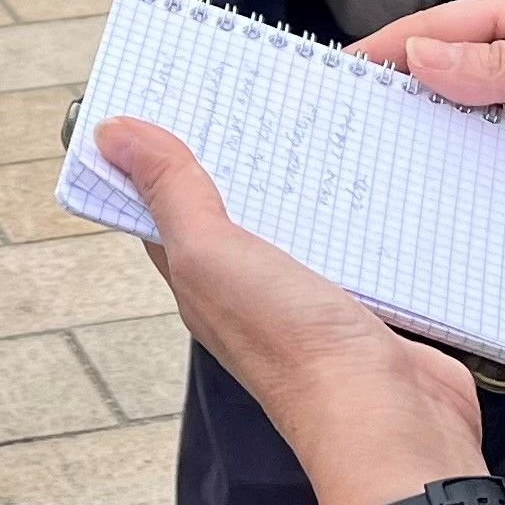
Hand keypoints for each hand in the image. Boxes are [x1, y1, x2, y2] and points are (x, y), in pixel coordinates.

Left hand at [95, 120, 490, 504]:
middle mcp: (251, 290)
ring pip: (297, 220)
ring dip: (300, 174)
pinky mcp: (366, 301)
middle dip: (238, 150)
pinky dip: (354, 206)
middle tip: (249, 84)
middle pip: (234, 207)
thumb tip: (113, 135)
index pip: (164, 207)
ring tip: (312, 109)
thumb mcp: (214, 255)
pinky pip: (354, 241)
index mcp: (201, 280)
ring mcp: (311, 296)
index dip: (157, 152)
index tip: (167, 91)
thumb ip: (172, 195)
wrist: (390, 420)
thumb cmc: (295, 350)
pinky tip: (370, 172)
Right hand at [359, 0, 504, 240]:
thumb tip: (427, 56)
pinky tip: (444, 203)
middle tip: (355, 125)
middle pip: (455, 77)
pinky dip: (473, 185)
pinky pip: (501, 173)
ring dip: (438, 147)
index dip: (399, 45)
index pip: (455, 26)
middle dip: (409, 97)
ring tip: (384, 168)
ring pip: (473, 128)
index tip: (349, 70)